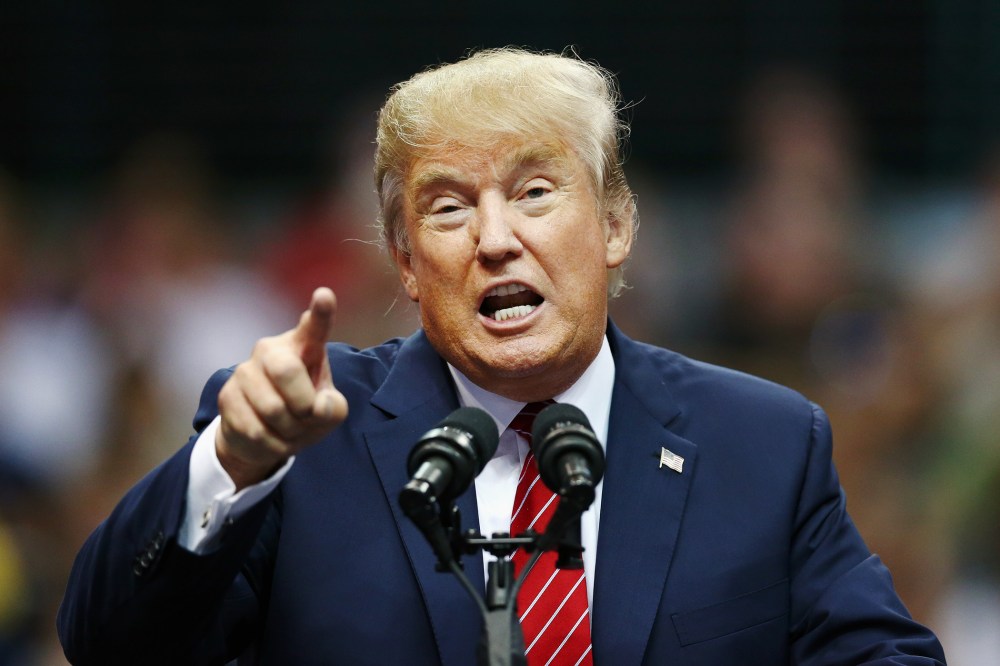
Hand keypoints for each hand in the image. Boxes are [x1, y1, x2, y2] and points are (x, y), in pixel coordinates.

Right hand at [215, 287, 348, 489]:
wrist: (263, 436)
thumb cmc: (303, 412)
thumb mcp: (329, 411)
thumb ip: (334, 408)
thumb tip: (317, 408)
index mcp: (304, 346)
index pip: (315, 327)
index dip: (321, 312)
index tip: (325, 295)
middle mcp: (271, 350)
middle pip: (287, 371)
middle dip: (303, 405)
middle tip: (307, 416)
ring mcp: (246, 371)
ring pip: (273, 409)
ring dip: (289, 431)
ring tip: (289, 429)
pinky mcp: (227, 396)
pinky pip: (256, 430)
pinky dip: (273, 444)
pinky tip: (272, 438)